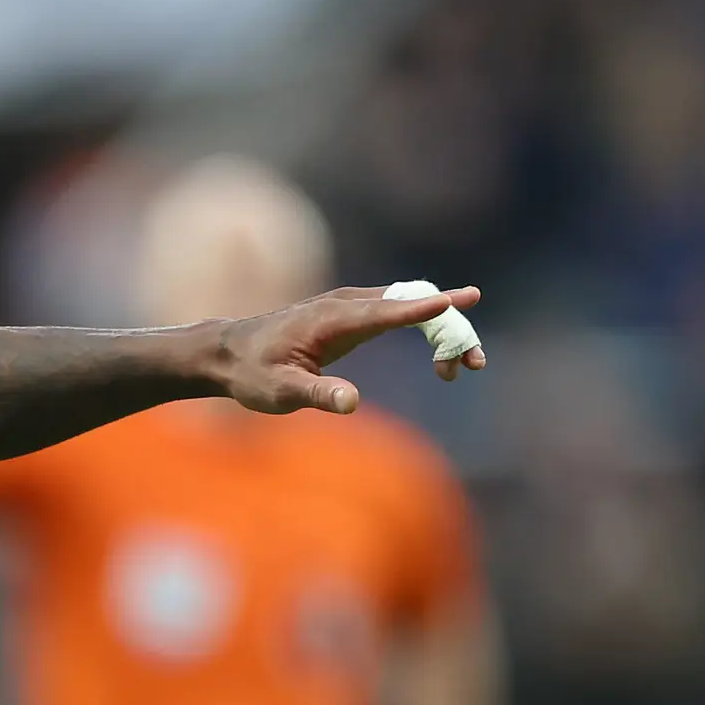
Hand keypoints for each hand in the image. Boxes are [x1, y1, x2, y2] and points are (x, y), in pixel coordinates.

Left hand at [216, 285, 483, 415]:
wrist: (228, 354)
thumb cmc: (252, 373)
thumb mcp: (281, 392)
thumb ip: (317, 394)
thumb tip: (352, 403)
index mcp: (333, 319)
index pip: (389, 310)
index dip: (425, 309)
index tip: (460, 301)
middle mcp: (347, 304)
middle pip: (412, 304)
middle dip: (450, 329)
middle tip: (475, 364)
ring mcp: (351, 306)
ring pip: (411, 306)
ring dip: (444, 330)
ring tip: (463, 368)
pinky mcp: (353, 315)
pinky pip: (401, 312)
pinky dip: (426, 329)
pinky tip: (443, 357)